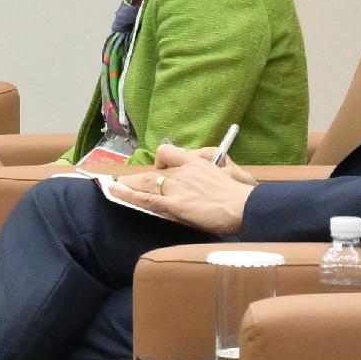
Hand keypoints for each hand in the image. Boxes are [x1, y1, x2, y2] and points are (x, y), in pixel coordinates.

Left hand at [112, 145, 254, 234]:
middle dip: (140, 178)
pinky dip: (127, 195)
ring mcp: (177, 187)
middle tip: (127, 182)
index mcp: (196, 163)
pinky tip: (114, 192)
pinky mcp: (175, 204)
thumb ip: (221, 169)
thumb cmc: (243, 195)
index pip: (170, 153)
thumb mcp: (232, 173)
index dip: (161, 160)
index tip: (160, 168)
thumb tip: (222, 168)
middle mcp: (183, 171)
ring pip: (146, 183)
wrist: (246, 207)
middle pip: (155, 171)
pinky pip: (146, 198)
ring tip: (114, 187)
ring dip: (129, 185)